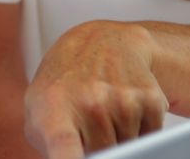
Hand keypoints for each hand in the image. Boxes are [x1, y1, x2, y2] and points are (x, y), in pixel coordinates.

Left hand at [23, 20, 168, 158]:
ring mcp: (124, 101)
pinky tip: (124, 109)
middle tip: (87, 123)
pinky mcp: (151, 101)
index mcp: (56, 109)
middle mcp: (91, 103)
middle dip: (96, 149)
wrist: (104, 42)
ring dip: (118, 140)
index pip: (64, 147)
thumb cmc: (65, 82)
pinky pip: (149, 138)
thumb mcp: (38, 108)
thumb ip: (49, 145)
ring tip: (105, 112)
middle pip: (102, 157)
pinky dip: (139, 132)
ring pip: (128, 150)